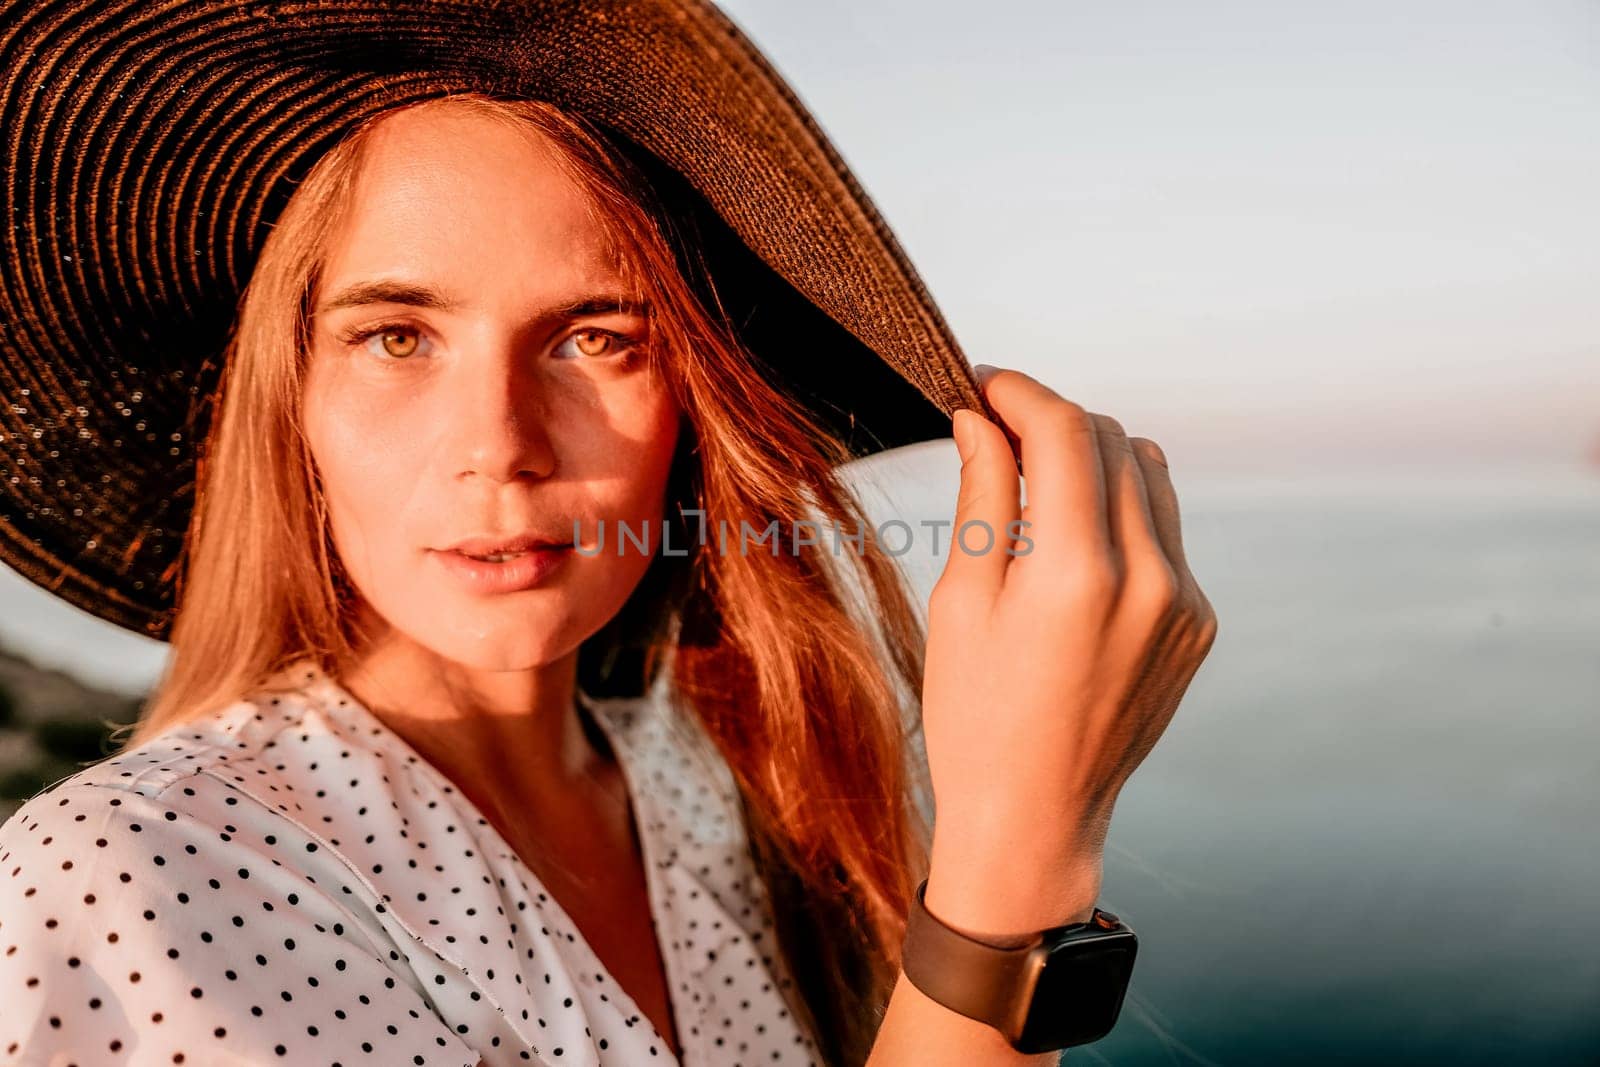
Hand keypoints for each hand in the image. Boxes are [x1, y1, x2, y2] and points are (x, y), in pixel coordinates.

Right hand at [919, 365, 1216, 922]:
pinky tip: (1071, 543)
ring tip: (1033, 483)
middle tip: (995, 432)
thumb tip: (980, 419)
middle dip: (1051, 419)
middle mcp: (1148, 579)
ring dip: (1092, 456)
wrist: (1034, 818)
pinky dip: (1119, 510)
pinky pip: (1164, 529)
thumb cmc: (975, 716)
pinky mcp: (1197, 622)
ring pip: (1149, 473)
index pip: (1065, 431)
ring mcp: (1182, 602)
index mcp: (1077, 573)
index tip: (980, 385)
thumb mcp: (961, 601)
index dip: (1019, 392)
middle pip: (1112, 439)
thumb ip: (983, 496)